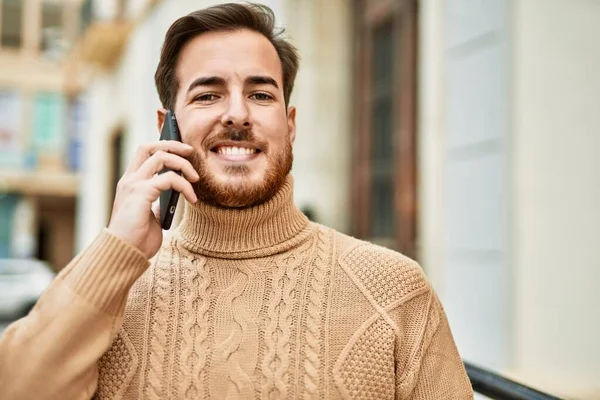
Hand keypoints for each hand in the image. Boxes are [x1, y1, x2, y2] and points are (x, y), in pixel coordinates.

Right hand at [107, 141, 198, 258]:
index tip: (182, 150)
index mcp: (130, 184)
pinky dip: (185, 185)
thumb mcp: (150, 216)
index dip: (163, 147)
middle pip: (149, 147)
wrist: (125, 255)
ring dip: (183, 164)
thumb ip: (157, 203)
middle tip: (191, 151)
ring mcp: (133, 185)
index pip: (144, 153)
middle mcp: (129, 180)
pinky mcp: (141, 193)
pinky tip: (192, 199)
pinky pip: (169, 178)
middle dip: (172, 144)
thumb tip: (174, 195)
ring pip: (161, 157)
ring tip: (195, 178)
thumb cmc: (137, 240)